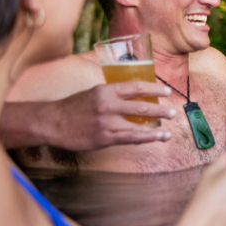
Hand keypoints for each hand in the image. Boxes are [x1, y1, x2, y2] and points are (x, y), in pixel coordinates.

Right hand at [42, 82, 176, 149]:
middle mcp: (108, 105)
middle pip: (142, 106)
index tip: (167, 91)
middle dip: (161, 110)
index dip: (155, 88)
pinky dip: (146, 139)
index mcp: (106, 90)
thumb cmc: (75, 107)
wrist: (53, 123)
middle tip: (173, 112)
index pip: (136, 87)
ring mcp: (106, 123)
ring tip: (168, 131)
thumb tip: (136, 96)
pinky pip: (130, 139)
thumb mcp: (94, 93)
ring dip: (157, 129)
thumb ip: (114, 95)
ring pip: (138, 126)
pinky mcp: (104, 138)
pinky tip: (156, 138)